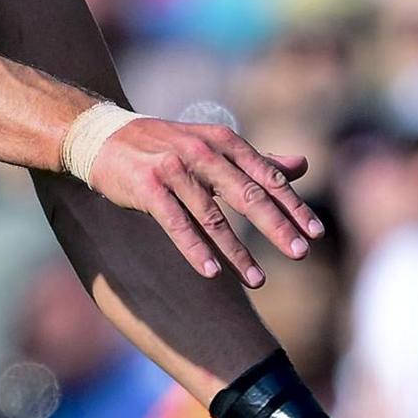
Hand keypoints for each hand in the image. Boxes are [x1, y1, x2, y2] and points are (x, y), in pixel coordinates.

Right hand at [84, 117, 322, 285]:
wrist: (101, 137)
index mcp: (223, 141)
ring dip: (237, 251)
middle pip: (248, 194)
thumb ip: (256, 160)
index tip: (316, 234)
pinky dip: (195, 249)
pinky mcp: (148, 186)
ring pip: (213, 216)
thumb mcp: (213, 146)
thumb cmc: (163, 146)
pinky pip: (177, 223)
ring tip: (259, 281)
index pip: (267, 177)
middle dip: (277, 227)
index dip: (293, 206)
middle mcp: (202, 151)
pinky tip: (211, 273)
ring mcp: (174, 168)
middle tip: (301, 254)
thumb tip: (304, 165)